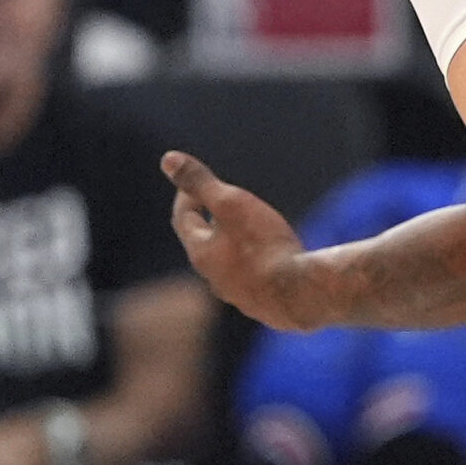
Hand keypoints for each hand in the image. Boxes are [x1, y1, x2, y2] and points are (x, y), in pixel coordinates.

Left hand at [163, 151, 319, 331]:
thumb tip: (168, 159)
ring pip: (229, 265)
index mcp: (201, 253)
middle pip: (205, 245)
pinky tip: (271, 262)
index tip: (195, 181)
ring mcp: (240, 294)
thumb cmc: (262, 245)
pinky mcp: (264, 305)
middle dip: (209, 223)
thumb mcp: (230, 204)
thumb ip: (200, 183)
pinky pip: (254, 280)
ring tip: (246, 230)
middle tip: (218, 203)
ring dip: (233, 246)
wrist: (298, 294)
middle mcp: (215, 278)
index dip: (188, 196)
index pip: (184, 220)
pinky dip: (256, 264)